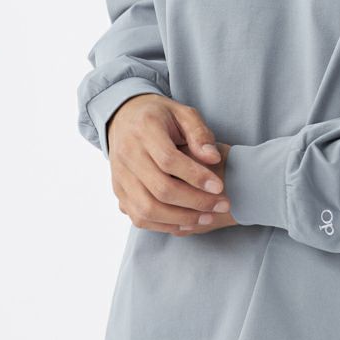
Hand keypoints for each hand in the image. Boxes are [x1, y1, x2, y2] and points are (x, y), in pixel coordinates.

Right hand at [106, 94, 234, 235]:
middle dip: (195, 202)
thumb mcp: (183, 113)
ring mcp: (120, 175)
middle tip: (221, 204)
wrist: (124, 118)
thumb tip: (213, 159)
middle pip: (160, 188)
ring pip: (147, 208)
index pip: (168, 160)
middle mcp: (127, 154)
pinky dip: (163, 225)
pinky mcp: (118, 191)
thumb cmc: (161, 116)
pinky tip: (186, 223)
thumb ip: (200, 134)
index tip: (219, 186)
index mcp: (144, 129)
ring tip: (207, 218)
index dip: (196, 176)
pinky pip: (138, 217)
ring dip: (181, 219)